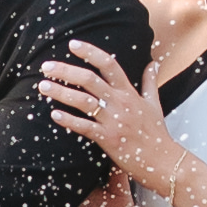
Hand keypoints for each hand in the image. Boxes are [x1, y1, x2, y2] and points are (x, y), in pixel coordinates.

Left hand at [38, 39, 178, 191]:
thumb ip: (150, 82)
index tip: (72, 44)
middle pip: (90, 79)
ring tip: (43, 86)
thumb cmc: (157, 134)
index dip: (90, 52)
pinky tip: (54, 115)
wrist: (163, 161)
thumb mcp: (155, 104)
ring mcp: (113, 121)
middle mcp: (120, 103)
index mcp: (129, 92)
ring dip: (61, 92)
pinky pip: (84, 127)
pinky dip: (69, 120)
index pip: (109, 64)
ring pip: (83, 101)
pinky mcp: (108, 139)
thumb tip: (152, 63)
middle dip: (66, 70)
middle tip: (46, 66)